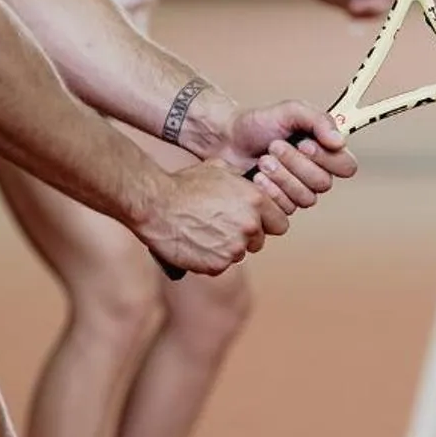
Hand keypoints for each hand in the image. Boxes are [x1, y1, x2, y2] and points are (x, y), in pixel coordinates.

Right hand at [136, 160, 282, 275]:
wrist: (155, 205)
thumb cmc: (182, 185)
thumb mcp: (218, 170)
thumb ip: (240, 181)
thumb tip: (249, 185)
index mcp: (255, 201)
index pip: (280, 223)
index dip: (266, 223)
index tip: (254, 223)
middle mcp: (250, 226)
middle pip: (259, 241)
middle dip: (245, 237)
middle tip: (222, 228)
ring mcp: (234, 248)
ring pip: (238, 255)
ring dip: (225, 248)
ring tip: (203, 234)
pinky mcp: (217, 265)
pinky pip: (219, 266)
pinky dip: (208, 259)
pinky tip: (194, 245)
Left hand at [220, 102, 357, 214]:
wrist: (226, 140)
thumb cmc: (258, 124)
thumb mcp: (291, 111)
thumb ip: (319, 120)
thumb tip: (339, 140)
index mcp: (324, 151)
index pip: (347, 166)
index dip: (328, 159)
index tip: (305, 144)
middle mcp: (315, 174)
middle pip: (324, 183)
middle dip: (295, 164)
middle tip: (274, 147)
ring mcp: (298, 192)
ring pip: (306, 198)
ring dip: (281, 177)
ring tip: (262, 161)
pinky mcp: (281, 205)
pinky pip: (287, 208)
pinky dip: (270, 191)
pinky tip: (256, 178)